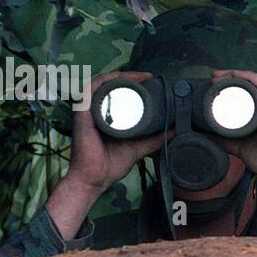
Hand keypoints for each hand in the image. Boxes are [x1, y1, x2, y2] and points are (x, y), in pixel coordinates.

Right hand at [46, 73, 169, 239]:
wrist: (94, 180)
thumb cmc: (109, 165)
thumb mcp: (138, 148)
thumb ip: (154, 140)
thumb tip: (175, 131)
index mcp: (106, 115)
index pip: (117, 91)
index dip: (132, 82)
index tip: (151, 80)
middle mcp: (95, 110)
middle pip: (110, 84)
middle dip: (129, 76)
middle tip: (149, 77)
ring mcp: (87, 111)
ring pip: (101, 83)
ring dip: (119, 76)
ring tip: (138, 76)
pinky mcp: (82, 114)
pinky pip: (89, 90)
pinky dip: (103, 82)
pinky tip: (117, 79)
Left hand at [214, 69, 256, 205]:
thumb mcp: (242, 145)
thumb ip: (227, 140)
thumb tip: (208, 135)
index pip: (253, 89)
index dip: (235, 83)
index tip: (216, 83)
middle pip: (253, 82)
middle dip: (232, 76)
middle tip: (214, 77)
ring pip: (255, 80)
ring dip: (236, 74)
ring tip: (219, 77)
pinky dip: (247, 77)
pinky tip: (233, 76)